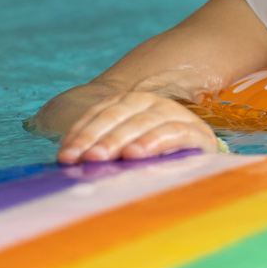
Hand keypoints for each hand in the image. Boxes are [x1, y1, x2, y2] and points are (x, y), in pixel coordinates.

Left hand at [56, 90, 220, 164]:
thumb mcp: (125, 152)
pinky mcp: (197, 133)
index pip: (101, 113)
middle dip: (98, 138)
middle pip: (118, 116)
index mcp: (131, 103)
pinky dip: (154, 142)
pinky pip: (173, 133)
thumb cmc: (154, 162)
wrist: (200, 164)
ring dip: (121, 139)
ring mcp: (175, 115)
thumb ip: (101, 151)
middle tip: (84, 158)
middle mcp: (152, 103)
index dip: (81, 133)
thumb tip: (68, 162)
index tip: (65, 157)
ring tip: (103, 157)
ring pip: (143, 122)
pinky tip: (137, 154)